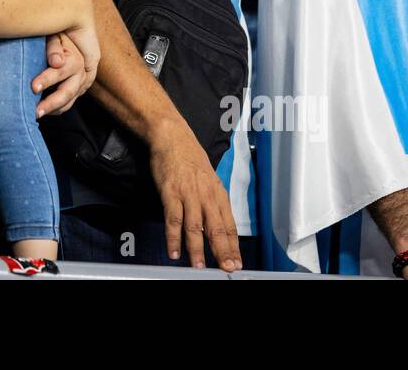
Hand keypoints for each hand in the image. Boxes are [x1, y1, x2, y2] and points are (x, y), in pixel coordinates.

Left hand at [32, 32, 89, 116]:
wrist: (69, 34)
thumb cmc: (57, 33)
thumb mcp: (55, 34)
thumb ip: (54, 47)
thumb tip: (57, 61)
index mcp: (75, 58)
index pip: (61, 71)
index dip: (47, 80)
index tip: (33, 87)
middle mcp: (81, 72)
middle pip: (67, 91)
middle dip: (51, 102)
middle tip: (36, 111)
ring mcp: (80, 83)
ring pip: (68, 101)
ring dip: (53, 109)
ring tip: (37, 114)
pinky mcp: (76, 90)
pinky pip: (68, 104)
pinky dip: (56, 109)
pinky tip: (44, 110)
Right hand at [149, 120, 240, 269]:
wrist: (173, 137)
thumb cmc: (190, 158)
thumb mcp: (208, 179)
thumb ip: (212, 202)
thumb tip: (216, 225)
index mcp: (218, 194)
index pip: (229, 226)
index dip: (233, 247)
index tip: (236, 264)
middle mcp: (207, 196)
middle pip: (216, 229)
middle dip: (222, 252)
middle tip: (226, 270)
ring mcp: (189, 194)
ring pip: (195, 227)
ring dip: (196, 249)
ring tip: (197, 267)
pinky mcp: (171, 192)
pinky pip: (173, 219)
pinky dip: (173, 237)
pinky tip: (173, 251)